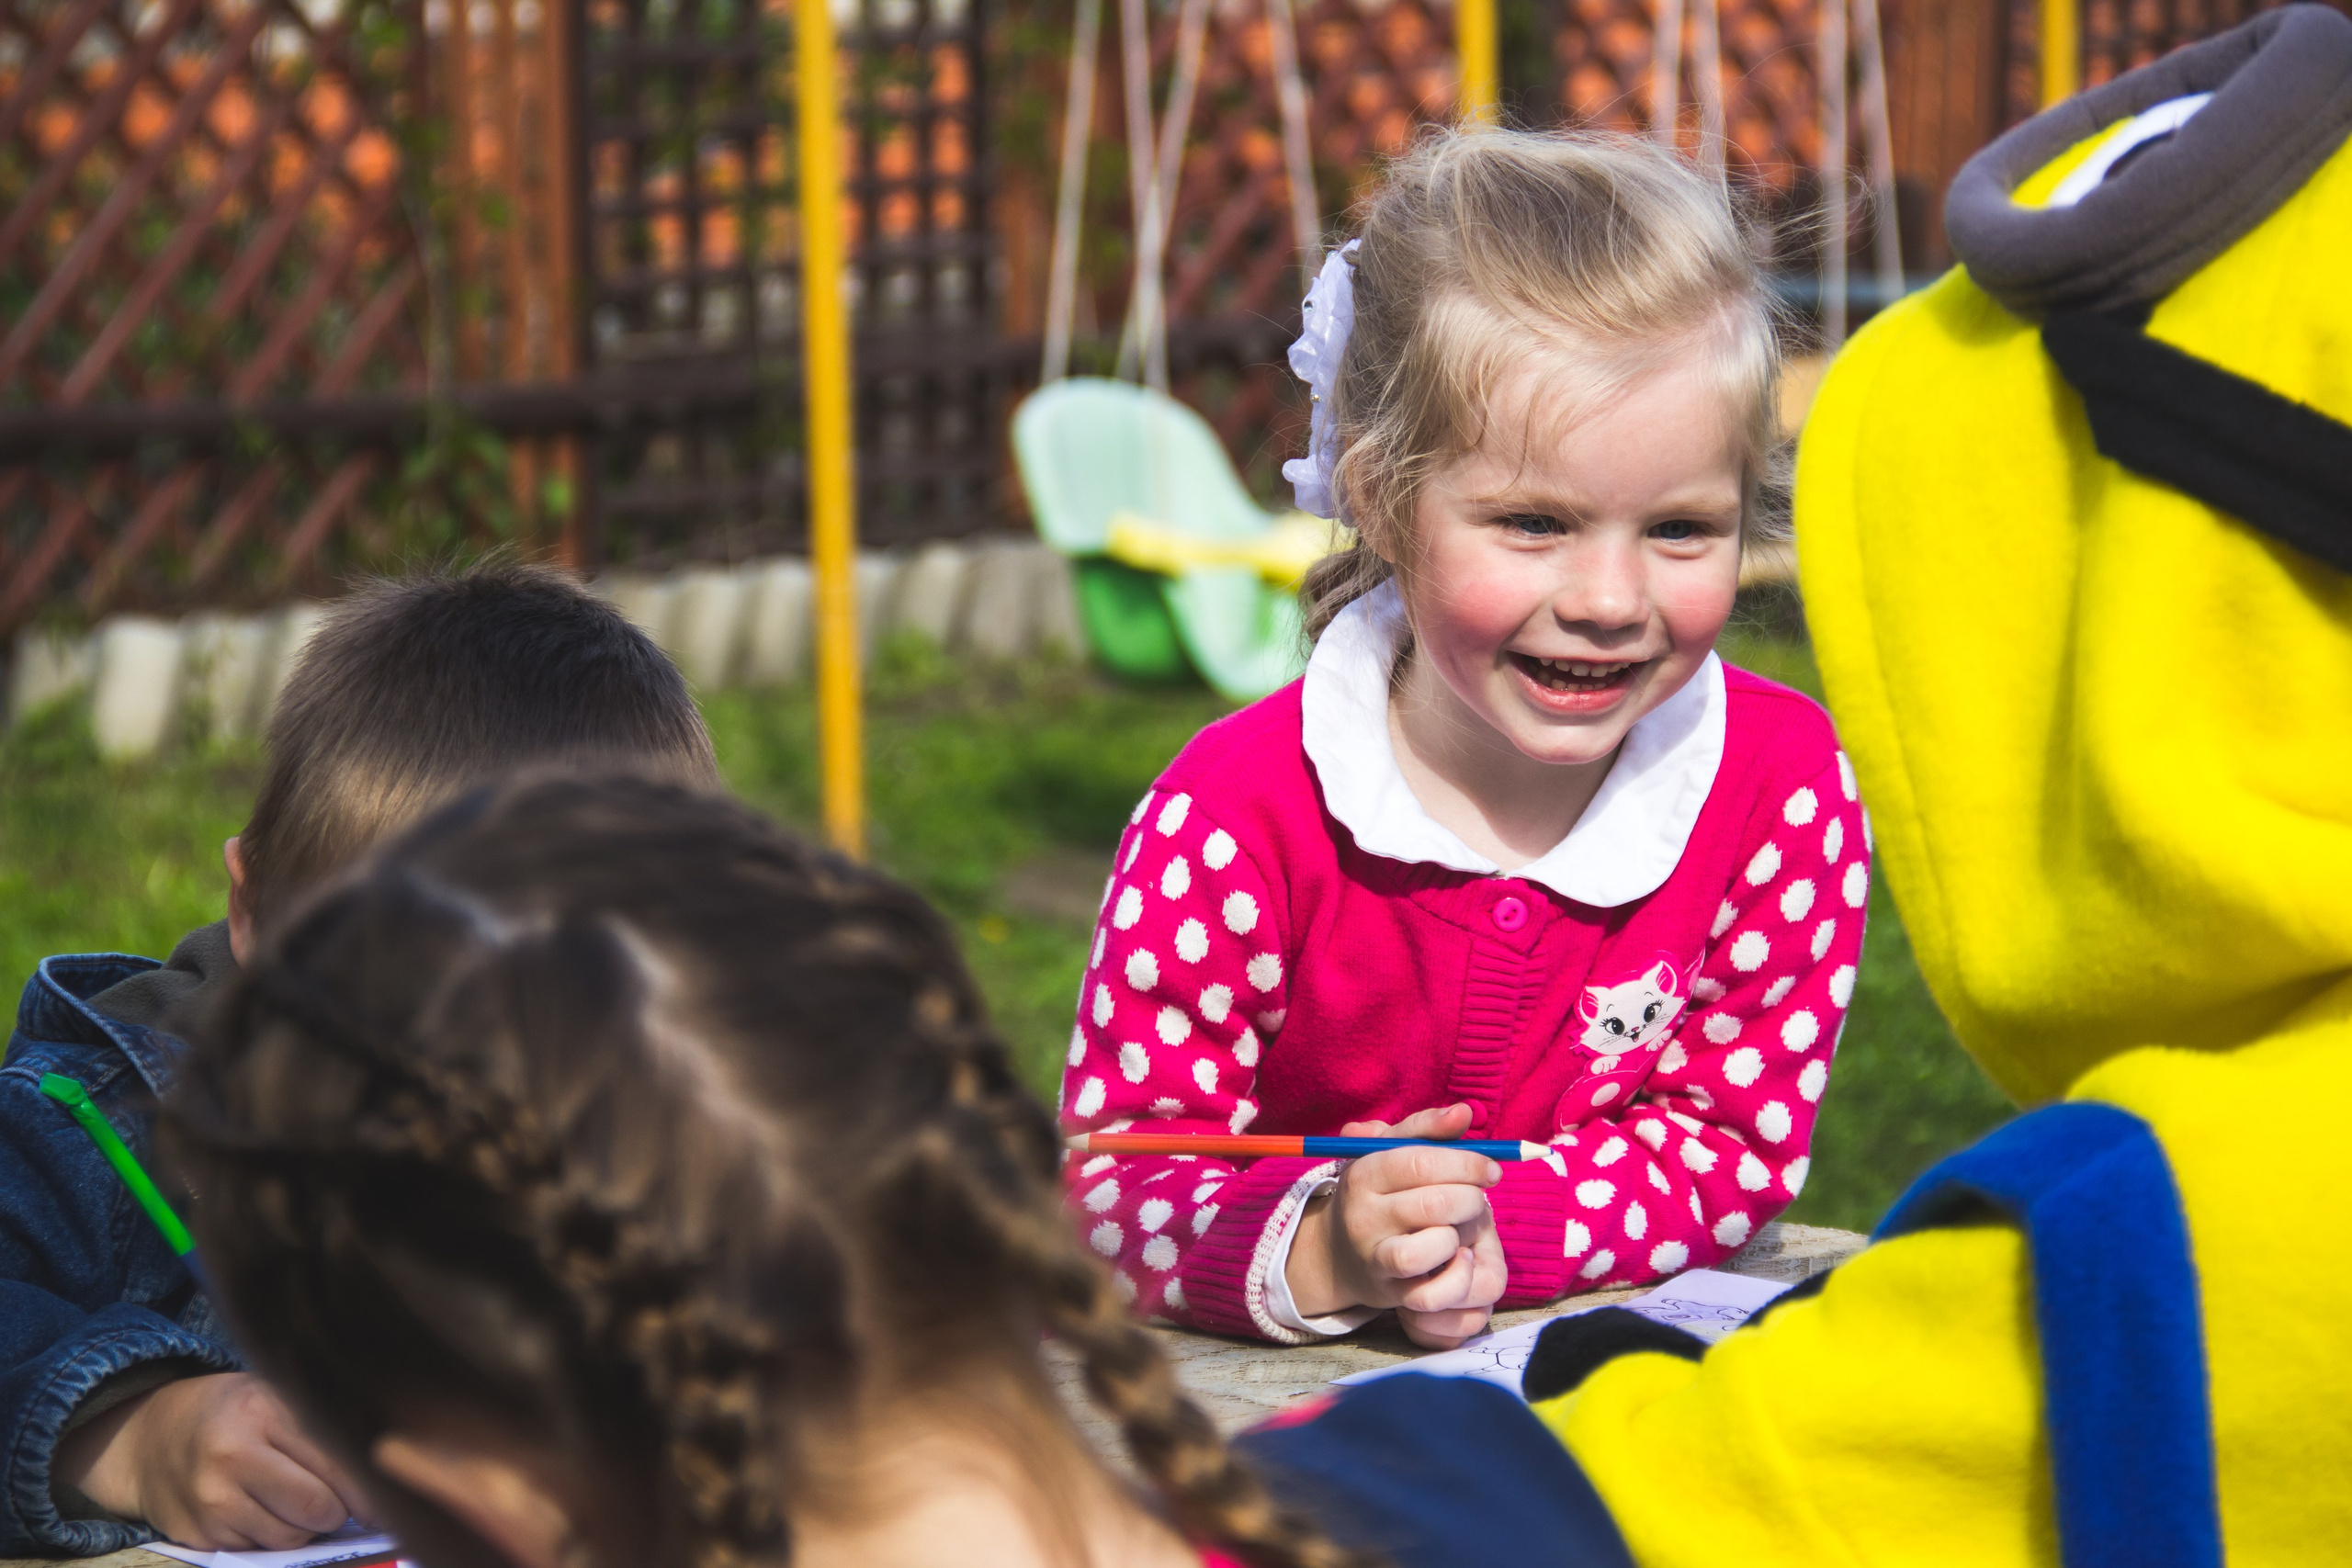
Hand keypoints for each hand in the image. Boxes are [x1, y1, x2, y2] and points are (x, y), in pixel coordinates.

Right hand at [54, 1372, 370, 1549]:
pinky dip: (269, 1539)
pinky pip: (257, 1552)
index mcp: (261, 1410)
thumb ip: (321, 1426)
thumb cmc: (233, 1414)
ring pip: (289, 1537)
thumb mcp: (274, 1396)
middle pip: (315, 1508)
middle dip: (338, 1513)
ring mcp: (210, 1499)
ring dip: (305, 1529)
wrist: (150, 1438)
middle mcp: (231, 1455)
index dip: (364, 1490)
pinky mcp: (197, 1535)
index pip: (332, 1462)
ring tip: (296, 1503)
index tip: (381, 1502)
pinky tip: (261, 1512)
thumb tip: (376, 1478)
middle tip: (340, 1505)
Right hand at [1285, 1104, 1508, 1348]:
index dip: (1466, 1163)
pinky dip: (1456, 1277)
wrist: (1338, 1254)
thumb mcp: (1388, 1153)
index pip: (1420, 1160)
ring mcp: (1376, 1258)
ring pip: (1427, 1250)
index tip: (1490, 1170)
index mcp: (1363, 1174)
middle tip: (1478, 1200)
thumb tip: (1464, 1111)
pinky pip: (1429, 1295)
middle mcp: (1364, 1217)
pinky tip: (1460, 1260)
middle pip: (1433, 1204)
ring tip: (1463, 1231)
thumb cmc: (1378, 1194)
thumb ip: (1425, 1129)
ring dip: (1459, 1237)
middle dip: (1471, 1200)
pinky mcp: (1391, 1294)